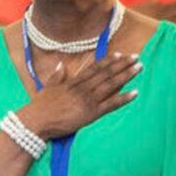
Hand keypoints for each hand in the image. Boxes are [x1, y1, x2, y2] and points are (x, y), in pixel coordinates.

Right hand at [17, 52, 140, 140]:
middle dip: (122, 65)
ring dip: (126, 76)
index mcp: (73, 82)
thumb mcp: (48, 87)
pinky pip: (111, 104)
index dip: (108, 61)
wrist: (37, 121)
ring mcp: (88, 100)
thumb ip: (57, 76)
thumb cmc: (40, 106)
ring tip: (139, 68)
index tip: (119, 54)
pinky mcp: (91, 113)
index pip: (94, 68)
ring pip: (111, 85)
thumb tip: (61, 65)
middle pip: (106, 73)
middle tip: (136, 57)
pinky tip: (135, 93)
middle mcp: (83, 88)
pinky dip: (123, 98)